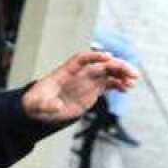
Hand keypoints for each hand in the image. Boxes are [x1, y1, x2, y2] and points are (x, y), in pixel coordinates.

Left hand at [22, 51, 138, 122]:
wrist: (39, 111)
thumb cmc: (35, 103)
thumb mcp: (36, 105)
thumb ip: (46, 105)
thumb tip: (57, 106)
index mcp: (64, 72)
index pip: (81, 59)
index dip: (94, 56)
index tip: (108, 57)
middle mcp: (78, 74)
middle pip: (100, 65)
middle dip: (117, 66)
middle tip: (132, 73)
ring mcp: (87, 82)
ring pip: (108, 73)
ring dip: (121, 74)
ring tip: (132, 82)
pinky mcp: (92, 91)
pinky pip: (109, 84)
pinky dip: (119, 84)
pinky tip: (127, 88)